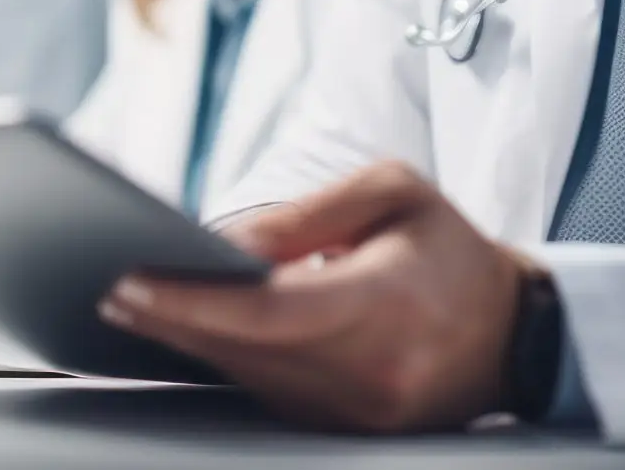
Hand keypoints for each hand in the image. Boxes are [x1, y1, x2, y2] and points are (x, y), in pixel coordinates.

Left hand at [98, 161, 527, 432]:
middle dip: (172, 319)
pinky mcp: (347, 430)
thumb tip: (232, 241)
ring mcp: (358, 412)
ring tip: (136, 302)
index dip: (196, 301)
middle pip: (245, 351)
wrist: (513, 332)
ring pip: (251, 377)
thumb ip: (312, 212)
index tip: (133, 280)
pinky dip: (231, 360)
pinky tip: (193, 330)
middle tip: (111, 289)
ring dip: (192, 342)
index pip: (271, 312)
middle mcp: (370, 372)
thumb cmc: (450, 249)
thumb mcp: (396, 193)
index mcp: (387, 304)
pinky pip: (272, 393)